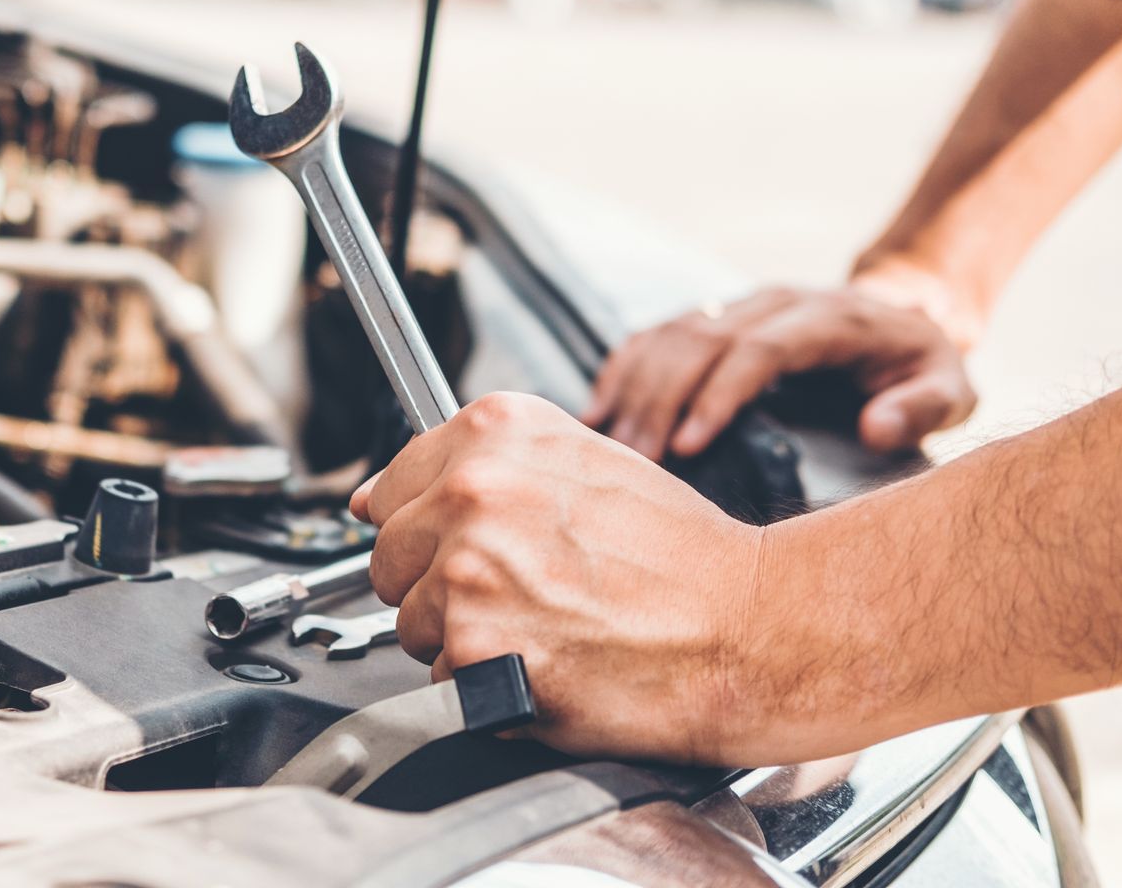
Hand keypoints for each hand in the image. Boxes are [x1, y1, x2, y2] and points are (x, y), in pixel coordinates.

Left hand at [349, 393, 770, 763]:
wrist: (749, 627)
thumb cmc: (682, 558)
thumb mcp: (584, 464)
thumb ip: (480, 469)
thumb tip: (372, 499)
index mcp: (495, 431)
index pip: (388, 486)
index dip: (425, 529)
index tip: (460, 547)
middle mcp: (472, 489)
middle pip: (389, 558)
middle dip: (437, 586)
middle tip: (520, 595)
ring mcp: (467, 569)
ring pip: (410, 623)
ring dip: (462, 641)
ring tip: (544, 629)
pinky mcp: (473, 646)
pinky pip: (439, 680)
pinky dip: (481, 690)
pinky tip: (545, 666)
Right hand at [581, 284, 974, 459]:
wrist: (903, 312)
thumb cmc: (922, 366)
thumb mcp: (951, 388)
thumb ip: (923, 407)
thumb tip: (874, 428)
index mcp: (827, 318)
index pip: (757, 349)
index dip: (717, 394)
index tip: (686, 447)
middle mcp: (775, 302)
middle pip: (700, 340)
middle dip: (661, 400)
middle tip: (635, 461)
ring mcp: (740, 302)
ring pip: (670, 332)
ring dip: (634, 387)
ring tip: (609, 446)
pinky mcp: (716, 316)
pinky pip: (656, 333)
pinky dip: (623, 369)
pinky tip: (597, 411)